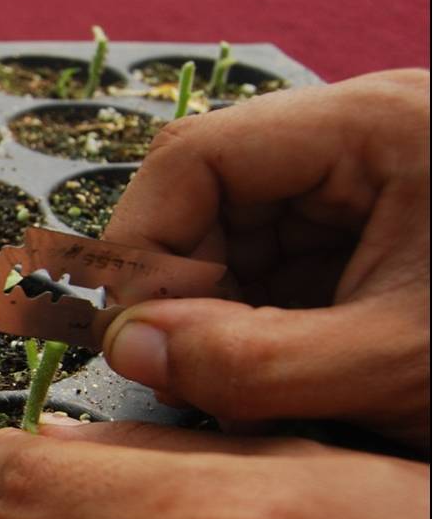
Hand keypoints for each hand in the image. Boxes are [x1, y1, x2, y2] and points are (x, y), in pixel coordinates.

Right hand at [102, 69, 429, 447]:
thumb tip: (128, 350)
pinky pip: (280, 268)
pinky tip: (268, 380)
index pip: (199, 157)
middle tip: (169, 370)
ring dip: (212, 314)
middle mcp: (365, 143)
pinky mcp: (377, 237)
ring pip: (236, 236)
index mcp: (378, 130)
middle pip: (210, 193)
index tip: (123, 331)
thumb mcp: (396, 366)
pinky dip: (256, 326)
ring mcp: (370, 190)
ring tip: (228, 388)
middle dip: (178, 287)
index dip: (141, 244)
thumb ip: (251, 362)